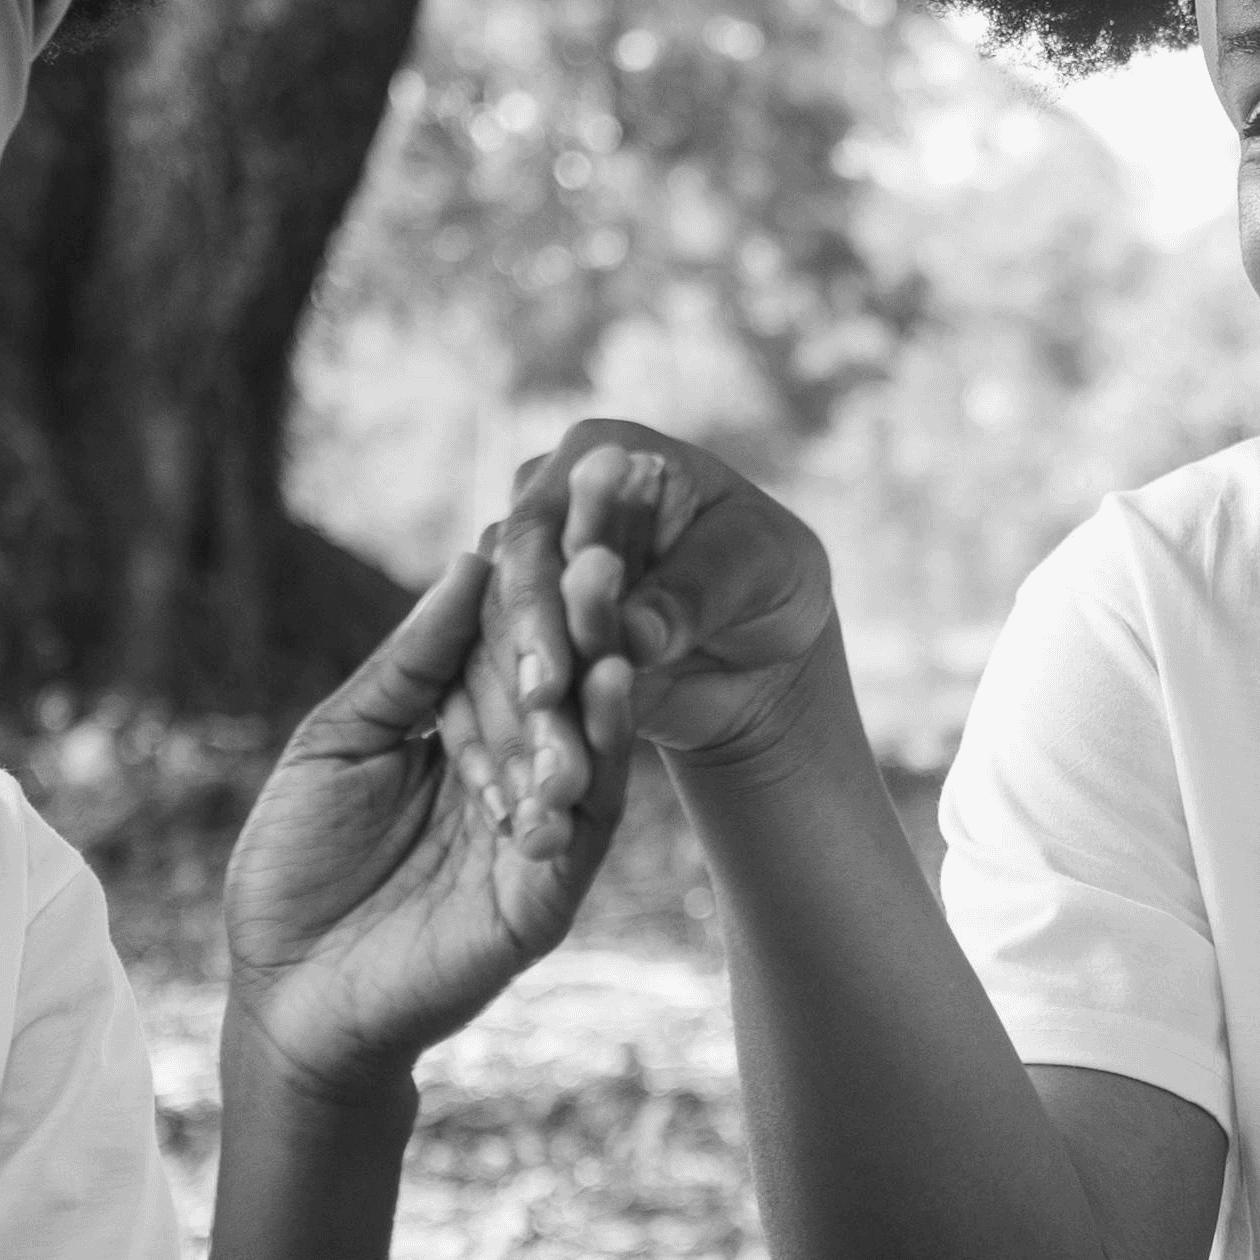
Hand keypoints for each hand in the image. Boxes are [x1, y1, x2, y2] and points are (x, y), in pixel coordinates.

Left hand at [226, 549, 629, 1099]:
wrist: (284, 998)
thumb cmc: (295, 870)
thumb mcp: (339, 740)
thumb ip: (409, 665)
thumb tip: (471, 562)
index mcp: (465, 736)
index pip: (512, 644)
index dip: (540, 576)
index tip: (577, 493)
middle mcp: (515, 777)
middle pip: (559, 679)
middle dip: (583, 604)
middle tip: (609, 521)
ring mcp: (539, 836)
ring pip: (588, 739)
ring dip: (602, 660)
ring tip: (614, 586)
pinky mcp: (546, 894)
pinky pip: (591, 817)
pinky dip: (604, 751)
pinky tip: (608, 686)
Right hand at [478, 423, 840, 787]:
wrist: (762, 646)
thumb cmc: (771, 579)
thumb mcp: (759, 570)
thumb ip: (693, 593)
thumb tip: (633, 635)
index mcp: (596, 452)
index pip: (542, 531)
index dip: (539, 608)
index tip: (549, 684)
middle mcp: (542, 506)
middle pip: (504, 594)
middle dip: (522, 676)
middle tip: (537, 754)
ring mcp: (522, 577)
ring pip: (489, 651)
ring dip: (513, 725)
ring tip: (542, 796)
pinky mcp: (518, 642)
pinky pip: (492, 694)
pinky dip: (509, 750)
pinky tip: (524, 808)